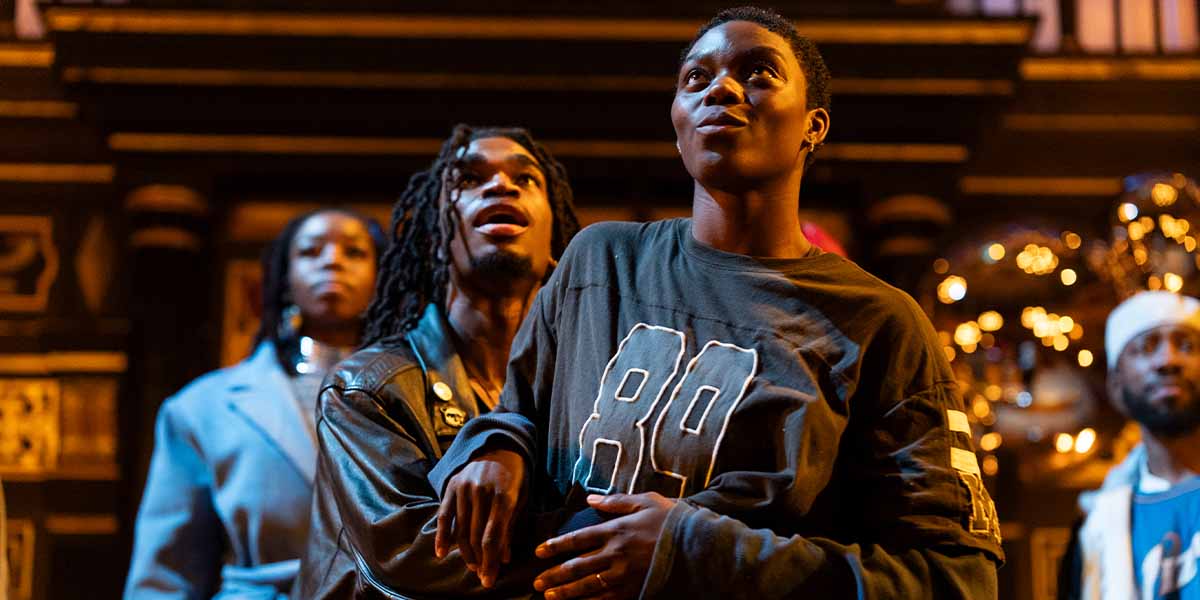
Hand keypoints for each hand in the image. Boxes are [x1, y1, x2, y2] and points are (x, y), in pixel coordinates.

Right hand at [434, 448, 526, 587]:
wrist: (498, 445)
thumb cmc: (515, 476)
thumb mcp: (520, 499)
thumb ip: (511, 527)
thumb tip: (505, 559)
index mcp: (503, 497)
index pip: (492, 538)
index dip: (490, 562)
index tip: (489, 580)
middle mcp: (481, 493)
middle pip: (475, 537)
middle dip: (479, 561)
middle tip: (482, 577)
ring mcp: (464, 489)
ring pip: (460, 530)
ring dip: (465, 553)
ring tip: (471, 566)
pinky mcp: (452, 486)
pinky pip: (443, 516)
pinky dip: (441, 536)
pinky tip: (442, 553)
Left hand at [533, 492, 676, 599]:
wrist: (697, 545)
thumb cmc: (671, 520)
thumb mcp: (645, 501)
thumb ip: (616, 501)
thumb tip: (591, 498)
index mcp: (615, 530)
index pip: (577, 539)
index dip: (555, 546)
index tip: (539, 552)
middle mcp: (614, 553)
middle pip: (576, 566)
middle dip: (554, 575)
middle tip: (536, 583)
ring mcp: (623, 574)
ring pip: (587, 586)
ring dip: (566, 592)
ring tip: (549, 597)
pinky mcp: (634, 589)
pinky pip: (606, 599)